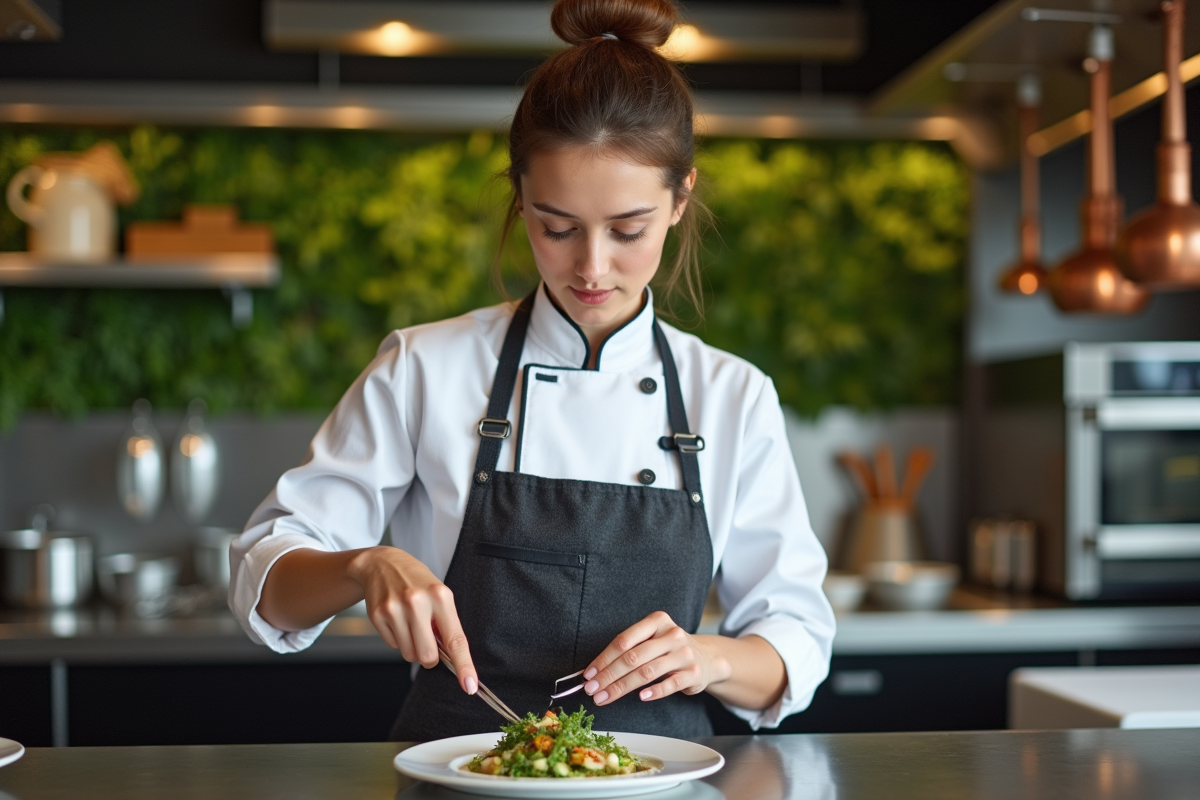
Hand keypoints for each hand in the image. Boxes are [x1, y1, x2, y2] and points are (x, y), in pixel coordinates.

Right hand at [347, 546, 477, 695]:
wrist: (382, 564)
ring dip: (412, 647)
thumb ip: (446, 624)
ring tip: (410, 623)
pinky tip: (396, 619)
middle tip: (427, 640)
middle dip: (430, 657)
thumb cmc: (417, 582)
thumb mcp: (438, 594)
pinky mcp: (378, 615)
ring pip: (409, 654)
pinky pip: (393, 646)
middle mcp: (418, 602)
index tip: (469, 686)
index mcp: (441, 596)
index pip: (456, 639)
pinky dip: (397, 639)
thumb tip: (451, 659)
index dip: (464, 665)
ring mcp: (395, 609)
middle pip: (428, 656)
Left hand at [581, 611, 730, 705]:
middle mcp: (672, 635)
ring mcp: (684, 654)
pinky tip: (640, 697)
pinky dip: (654, 691)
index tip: (588, 674)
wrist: (707, 658)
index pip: (624, 640)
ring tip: (605, 697)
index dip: (603, 658)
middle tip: (592, 690)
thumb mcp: (652, 640)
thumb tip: (595, 671)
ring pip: (647, 672)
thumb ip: (629, 650)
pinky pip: (670, 684)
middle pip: (633, 657)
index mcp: (657, 621)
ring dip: (622, 687)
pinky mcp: (693, 673)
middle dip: (608, 676)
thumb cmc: (669, 650)